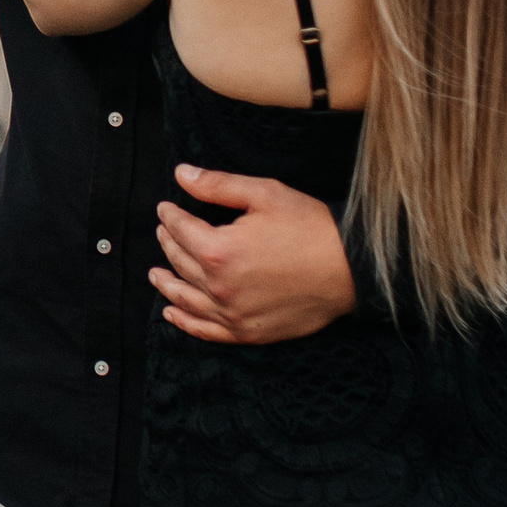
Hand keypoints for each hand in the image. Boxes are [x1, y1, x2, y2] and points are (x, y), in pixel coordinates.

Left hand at [152, 166, 358, 344]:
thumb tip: (181, 174)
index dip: (170, 216)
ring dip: (167, 285)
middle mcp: (219, 287)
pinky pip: (207, 331)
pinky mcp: (249, 332)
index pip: (180, 230)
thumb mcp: (264, 194)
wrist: (350, 269)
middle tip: (163, 232)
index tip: (165, 208)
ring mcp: (233, 314)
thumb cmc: (310, 227)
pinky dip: (185, 323)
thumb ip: (217, 185)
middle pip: (180, 263)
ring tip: (155, 275)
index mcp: (217, 251)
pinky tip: (173, 314)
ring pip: (186, 299)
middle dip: (168, 244)